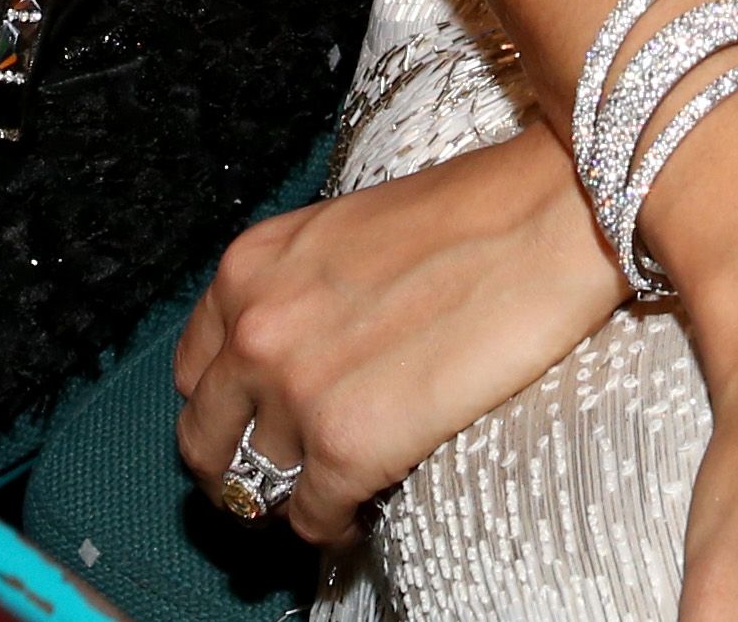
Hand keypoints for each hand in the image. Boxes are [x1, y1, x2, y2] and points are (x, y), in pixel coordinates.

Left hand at [175, 123, 625, 543]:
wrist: (544, 220)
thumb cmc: (467, 215)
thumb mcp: (342, 235)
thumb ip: (298, 292)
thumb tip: (294, 355)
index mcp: (251, 267)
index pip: (193, 369)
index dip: (224, 404)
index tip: (253, 422)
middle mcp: (256, 330)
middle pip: (203, 439)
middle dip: (236, 464)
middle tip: (282, 474)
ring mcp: (296, 392)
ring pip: (253, 488)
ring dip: (290, 495)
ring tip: (331, 489)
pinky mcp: (346, 447)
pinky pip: (311, 519)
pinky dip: (334, 523)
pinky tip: (366, 502)